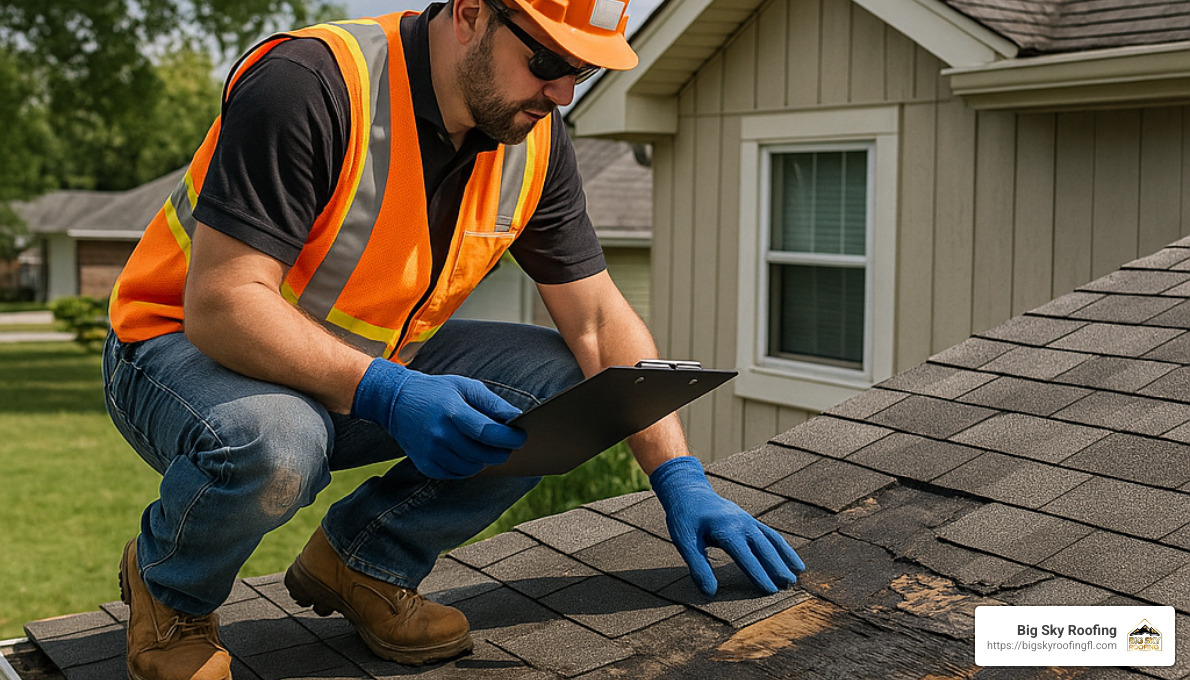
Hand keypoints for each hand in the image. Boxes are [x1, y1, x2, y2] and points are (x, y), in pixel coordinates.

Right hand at [352, 358, 527, 478]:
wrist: (395, 402)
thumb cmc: (437, 392)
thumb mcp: (466, 386)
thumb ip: (493, 402)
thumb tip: (517, 417)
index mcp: (451, 411)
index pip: (486, 432)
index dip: (508, 438)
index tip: (522, 437)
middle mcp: (439, 435)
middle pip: (481, 454)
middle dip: (501, 451)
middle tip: (509, 444)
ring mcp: (430, 453)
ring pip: (471, 468)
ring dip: (486, 460)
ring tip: (488, 447)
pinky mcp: (425, 466)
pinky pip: (456, 474)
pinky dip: (468, 467)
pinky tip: (469, 453)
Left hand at [650, 456, 804, 597]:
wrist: (689, 491)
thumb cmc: (685, 518)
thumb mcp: (684, 542)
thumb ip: (698, 567)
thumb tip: (709, 593)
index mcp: (725, 529)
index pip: (745, 556)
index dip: (758, 574)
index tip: (770, 591)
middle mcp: (740, 523)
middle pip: (763, 547)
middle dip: (777, 567)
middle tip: (790, 585)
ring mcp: (747, 520)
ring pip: (771, 539)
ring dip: (785, 556)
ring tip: (798, 573)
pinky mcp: (749, 520)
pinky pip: (769, 533)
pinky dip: (782, 546)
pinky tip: (791, 558)